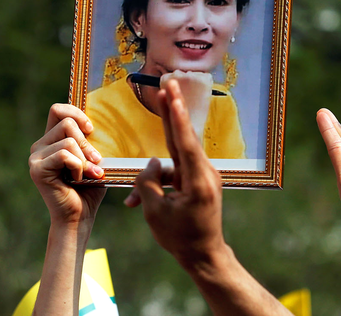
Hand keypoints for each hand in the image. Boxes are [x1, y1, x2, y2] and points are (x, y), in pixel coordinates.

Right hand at [29, 104, 105, 226]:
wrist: (80, 216)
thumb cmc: (89, 188)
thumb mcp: (92, 158)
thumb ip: (90, 140)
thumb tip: (95, 123)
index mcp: (51, 140)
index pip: (57, 110)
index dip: (75, 112)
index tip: (91, 129)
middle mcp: (40, 146)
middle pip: (66, 122)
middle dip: (87, 142)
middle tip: (96, 161)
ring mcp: (36, 157)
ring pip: (69, 140)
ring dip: (85, 158)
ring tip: (88, 174)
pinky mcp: (37, 169)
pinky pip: (64, 155)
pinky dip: (78, 167)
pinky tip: (77, 180)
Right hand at [125, 80, 293, 315]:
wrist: (204, 255)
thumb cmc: (180, 237)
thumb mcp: (155, 212)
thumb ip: (148, 181)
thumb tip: (152, 162)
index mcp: (198, 181)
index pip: (185, 141)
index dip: (176, 116)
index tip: (172, 94)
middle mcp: (204, 173)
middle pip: (184, 137)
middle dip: (173, 110)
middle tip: (169, 84)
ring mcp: (203, 176)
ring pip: (172, 164)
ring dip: (152, 178)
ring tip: (136, 204)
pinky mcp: (198, 181)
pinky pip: (174, 175)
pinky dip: (158, 185)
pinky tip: (139, 203)